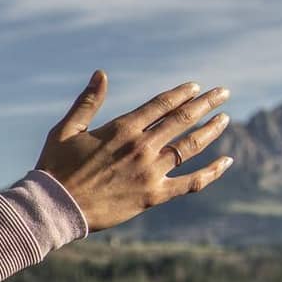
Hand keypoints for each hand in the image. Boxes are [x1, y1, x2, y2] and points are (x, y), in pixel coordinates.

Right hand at [35, 70, 231, 232]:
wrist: (55, 207)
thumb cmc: (55, 168)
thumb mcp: (66, 130)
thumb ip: (88, 102)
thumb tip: (101, 73)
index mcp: (121, 129)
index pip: (161, 105)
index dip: (181, 94)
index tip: (196, 87)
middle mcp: (141, 147)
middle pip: (182, 119)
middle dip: (206, 103)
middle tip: (223, 93)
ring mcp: (150, 172)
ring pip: (190, 147)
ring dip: (211, 130)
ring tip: (225, 119)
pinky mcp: (154, 196)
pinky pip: (191, 183)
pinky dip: (211, 172)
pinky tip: (226, 161)